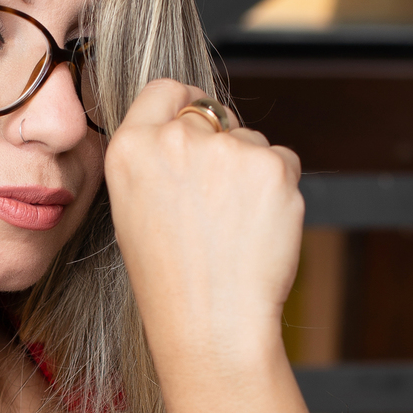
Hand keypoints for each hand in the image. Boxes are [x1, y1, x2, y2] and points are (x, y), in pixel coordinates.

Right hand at [103, 78, 302, 366]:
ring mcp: (226, 149)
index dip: (184, 104)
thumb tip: (195, 131)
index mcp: (130, 149)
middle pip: (211, 113)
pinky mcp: (272, 165)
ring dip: (250, 172)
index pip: (163, 90)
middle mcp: (175, 138)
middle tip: (218, 200)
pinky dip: (278, 190)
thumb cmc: (170, 279)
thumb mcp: (134, 210)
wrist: (210, 321)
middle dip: (221, 145)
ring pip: (250, 140)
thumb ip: (158, 160)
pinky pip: (283, 161)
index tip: (197, 123)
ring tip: (233, 227)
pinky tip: (257, 228)